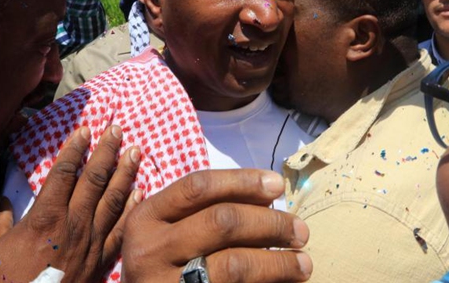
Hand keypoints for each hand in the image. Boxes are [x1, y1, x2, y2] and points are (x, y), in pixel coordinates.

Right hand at [0, 126, 141, 282]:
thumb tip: (1, 203)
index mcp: (44, 219)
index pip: (64, 173)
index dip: (74, 148)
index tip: (85, 129)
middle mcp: (72, 226)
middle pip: (94, 180)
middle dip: (107, 151)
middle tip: (117, 129)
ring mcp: (90, 245)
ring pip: (113, 201)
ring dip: (125, 173)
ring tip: (136, 152)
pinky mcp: (99, 264)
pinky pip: (120, 231)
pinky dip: (131, 209)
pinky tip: (139, 192)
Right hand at [121, 169, 312, 282]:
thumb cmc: (159, 265)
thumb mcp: (165, 231)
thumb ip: (201, 211)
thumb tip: (267, 198)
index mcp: (145, 219)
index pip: (198, 187)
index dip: (242, 181)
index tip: (277, 185)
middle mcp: (150, 251)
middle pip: (222, 222)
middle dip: (270, 223)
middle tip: (300, 230)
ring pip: (234, 265)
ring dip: (278, 262)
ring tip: (303, 263)